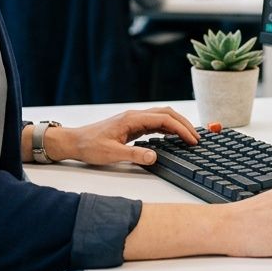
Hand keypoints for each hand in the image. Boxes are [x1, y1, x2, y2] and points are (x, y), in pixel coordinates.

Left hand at [53, 107, 197, 165]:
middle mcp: (135, 116)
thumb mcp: (112, 154)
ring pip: (162, 117)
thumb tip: (155, 156)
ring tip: (189, 137)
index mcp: (132, 119)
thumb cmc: (90, 146)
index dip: (181, 128)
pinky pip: (155, 123)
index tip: (193, 140)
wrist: (74, 142)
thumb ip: (134, 155)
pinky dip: (168, 128)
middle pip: (167, 113)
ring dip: (177, 125)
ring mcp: (134, 120)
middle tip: (197, 138)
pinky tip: (173, 137)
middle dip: (184, 124)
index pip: (164, 119)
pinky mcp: (132, 126)